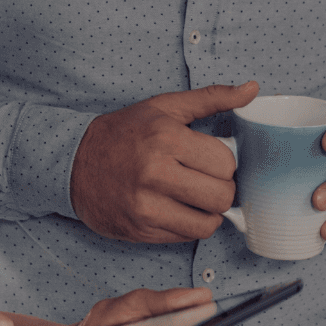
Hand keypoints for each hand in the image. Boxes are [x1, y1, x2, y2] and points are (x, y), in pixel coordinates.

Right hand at [71, 83, 258, 242]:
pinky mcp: (140, 229)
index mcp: (166, 138)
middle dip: (220, 189)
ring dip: (207, 211)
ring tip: (193, 196)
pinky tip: (176, 208)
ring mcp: (146, 206)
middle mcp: (155, 173)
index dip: (224, 163)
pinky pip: (186, 237)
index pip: (226, 164)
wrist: (73, 163)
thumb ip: (211, 98)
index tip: (210, 160)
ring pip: (208, 223)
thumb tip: (252, 89)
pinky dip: (188, 225)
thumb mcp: (164, 107)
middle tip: (205, 180)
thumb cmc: (124, 133)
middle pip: (221, 196)